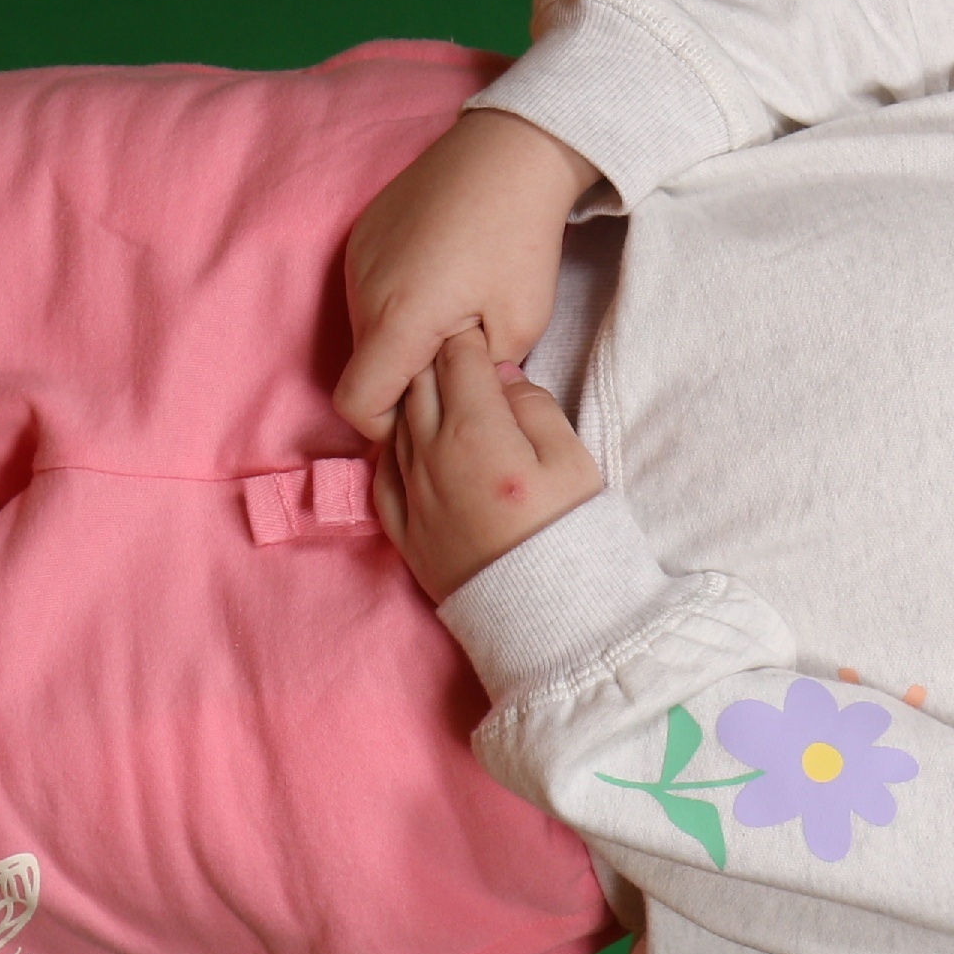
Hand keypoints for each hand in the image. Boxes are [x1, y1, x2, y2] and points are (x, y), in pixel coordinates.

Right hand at [334, 107, 598, 441]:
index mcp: (398, 317)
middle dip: (405, 382)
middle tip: (461, 366)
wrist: (510, 151)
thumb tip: (457, 398)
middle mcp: (362, 288)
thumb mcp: (520, 324)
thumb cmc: (521, 237)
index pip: (357, 403)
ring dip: (402, 342)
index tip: (431, 416)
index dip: (388, 427)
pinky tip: (444, 286)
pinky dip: (396, 307)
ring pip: (365, 332)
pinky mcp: (363, 235)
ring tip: (458, 319)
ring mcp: (357, 258)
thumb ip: (479, 377)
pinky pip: (367, 293)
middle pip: (364, 368)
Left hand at [374, 325, 605, 602]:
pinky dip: (394, 448)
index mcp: (475, 430)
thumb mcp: (572, 459)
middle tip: (464, 360)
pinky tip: (412, 445)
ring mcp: (410, 494)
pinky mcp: (403, 530)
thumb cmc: (569, 533)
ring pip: (397, 423)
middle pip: (421, 383)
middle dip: (439, 361)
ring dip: (416, 402)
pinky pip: (381, 473)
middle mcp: (430, 455)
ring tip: (444, 399)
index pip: (459, 358)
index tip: (486, 338)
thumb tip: (504, 377)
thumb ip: (535, 406)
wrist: (546, 614)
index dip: (472, 339)